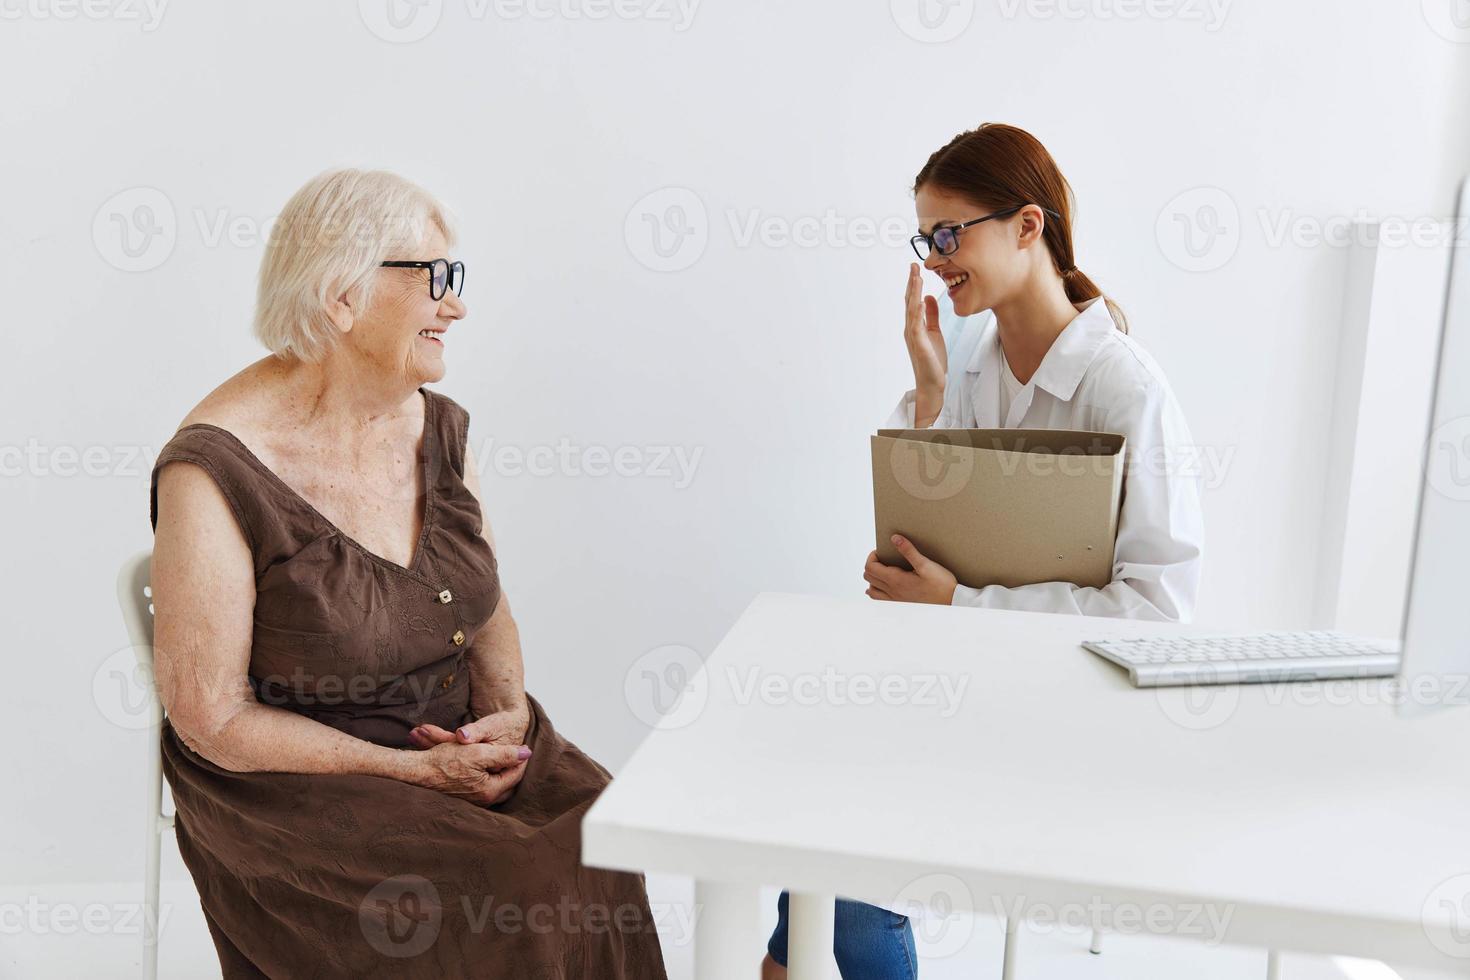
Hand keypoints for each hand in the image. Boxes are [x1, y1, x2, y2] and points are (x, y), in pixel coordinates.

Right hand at [409, 740, 530, 807]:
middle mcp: (483, 799)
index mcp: (490, 791)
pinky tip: (488, 763)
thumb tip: (528, 753)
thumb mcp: (480, 752)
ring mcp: (474, 799)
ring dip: (502, 770)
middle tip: (517, 752)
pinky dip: (490, 774)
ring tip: (505, 755)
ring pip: (497, 783)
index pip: (516, 774)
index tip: (523, 745)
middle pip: (508, 782)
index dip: (521, 758)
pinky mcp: (466, 795)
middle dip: (513, 767)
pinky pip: (485, 785)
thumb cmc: (447, 760)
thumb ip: (506, 754)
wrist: (419, 769)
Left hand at [863, 535, 957, 605]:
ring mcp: (895, 600)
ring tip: (882, 571)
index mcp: (896, 580)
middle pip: (868, 577)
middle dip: (872, 564)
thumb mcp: (925, 564)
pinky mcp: (901, 605)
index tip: (881, 551)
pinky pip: (880, 600)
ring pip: (872, 591)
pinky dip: (877, 591)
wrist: (951, 602)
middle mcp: (892, 592)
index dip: (872, 556)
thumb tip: (894, 538)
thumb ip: (908, 551)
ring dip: (872, 579)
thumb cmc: (941, 584)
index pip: (870, 567)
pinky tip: (886, 586)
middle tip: (883, 558)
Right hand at [904, 263, 945, 423]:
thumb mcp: (934, 331)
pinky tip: (919, 301)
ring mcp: (913, 336)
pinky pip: (917, 326)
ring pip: (911, 310)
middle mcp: (911, 328)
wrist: (932, 382)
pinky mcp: (919, 345)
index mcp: (915, 325)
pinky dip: (917, 312)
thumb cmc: (933, 360)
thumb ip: (931, 315)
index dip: (913, 284)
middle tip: (913, 266)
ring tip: (916, 278)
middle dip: (911, 283)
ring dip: (913, 293)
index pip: (912, 300)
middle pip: (909, 301)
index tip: (915, 268)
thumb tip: (928, 297)